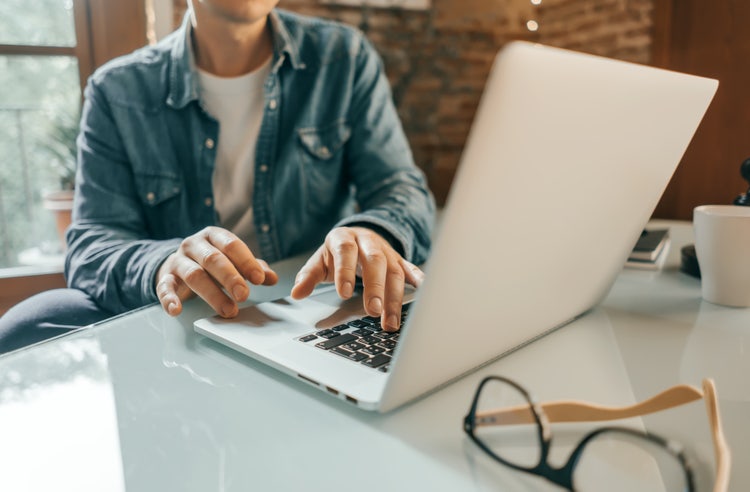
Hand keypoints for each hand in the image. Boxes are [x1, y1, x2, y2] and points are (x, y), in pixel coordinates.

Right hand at [156, 226, 277, 316]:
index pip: (231, 245)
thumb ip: (253, 268)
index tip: (259, 279)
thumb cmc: (211, 263)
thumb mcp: (233, 261)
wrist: (176, 264)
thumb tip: (272, 278)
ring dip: (213, 294)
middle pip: (213, 259)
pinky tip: (176, 310)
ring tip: (229, 310)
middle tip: (244, 295)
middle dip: (230, 278)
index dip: (246, 261)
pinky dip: (169, 299)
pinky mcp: (165, 277)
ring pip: (194, 275)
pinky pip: (165, 287)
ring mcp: (178, 260)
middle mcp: (194, 245)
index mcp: (213, 236)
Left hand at [290, 226, 423, 330]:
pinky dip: (419, 279)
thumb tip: (296, 293)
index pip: (345, 253)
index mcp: (344, 239)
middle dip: (375, 287)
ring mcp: (387, 251)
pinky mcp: (400, 259)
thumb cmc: (337, 252)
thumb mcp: (319, 260)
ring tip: (389, 322)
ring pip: (394, 270)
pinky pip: (411, 268)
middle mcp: (368, 242)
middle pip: (375, 261)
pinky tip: (424, 292)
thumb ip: (308, 276)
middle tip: (372, 311)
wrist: (357, 235)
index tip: (343, 293)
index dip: (345, 271)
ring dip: (394, 297)